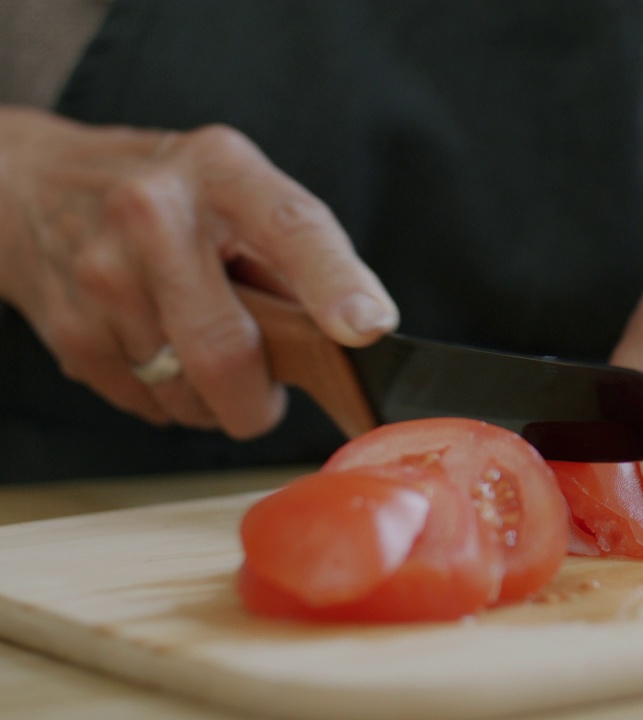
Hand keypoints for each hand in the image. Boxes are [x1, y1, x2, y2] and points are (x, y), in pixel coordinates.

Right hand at [0, 108, 397, 436]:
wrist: (35, 187)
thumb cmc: (172, 198)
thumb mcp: (239, 190)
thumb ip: (299, 256)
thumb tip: (358, 332)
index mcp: (222, 171)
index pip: (292, 228)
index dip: (335, 282)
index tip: (368, 326)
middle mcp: (153, 214)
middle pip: (226, 349)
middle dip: (259, 399)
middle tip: (267, 395)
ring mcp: (102, 273)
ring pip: (188, 393)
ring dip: (213, 399)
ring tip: (200, 348)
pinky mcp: (70, 328)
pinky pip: (148, 405)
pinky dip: (169, 398)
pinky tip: (157, 349)